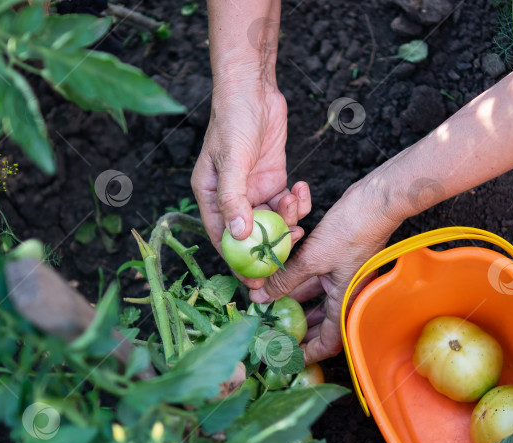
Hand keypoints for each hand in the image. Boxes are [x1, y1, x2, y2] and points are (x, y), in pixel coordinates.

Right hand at [191, 82, 310, 288]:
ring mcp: (255, 191)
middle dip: (270, 247)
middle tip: (289, 257)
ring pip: (273, 221)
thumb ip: (234, 199)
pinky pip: (287, 204)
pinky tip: (301, 189)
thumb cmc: (233, 120)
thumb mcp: (232, 160)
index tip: (255, 281)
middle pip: (251, 236)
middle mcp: (232, 199)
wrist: (254, 90)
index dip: (239, 262)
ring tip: (296, 204)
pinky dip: (298, 202)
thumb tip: (239, 235)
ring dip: (288, 220)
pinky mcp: (274, 181)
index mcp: (211, 197)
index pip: (223, 239)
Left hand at [248, 184, 399, 362]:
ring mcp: (346, 281)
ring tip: (274, 312)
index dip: (308, 354)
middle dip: (301, 332)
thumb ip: (284, 280)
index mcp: (345, 304)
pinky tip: (283, 284)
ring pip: (320, 304)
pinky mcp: (342, 265)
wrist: (375, 202)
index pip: (328, 343)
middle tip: (277, 337)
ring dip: (299, 308)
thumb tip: (259, 299)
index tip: (288, 358)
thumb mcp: (311, 258)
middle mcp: (348, 297)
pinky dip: (303, 288)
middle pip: (323, 327)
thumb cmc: (350, 231)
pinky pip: (320, 285)